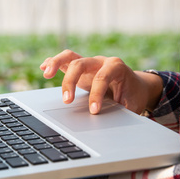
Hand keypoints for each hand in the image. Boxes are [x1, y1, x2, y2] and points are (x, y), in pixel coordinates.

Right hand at [39, 50, 162, 114]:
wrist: (136, 86)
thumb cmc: (132, 96)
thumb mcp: (131, 105)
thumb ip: (121, 111)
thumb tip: (108, 122)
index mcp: (116, 67)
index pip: (102, 77)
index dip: (96, 94)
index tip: (93, 111)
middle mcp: (100, 61)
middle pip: (81, 64)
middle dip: (71, 82)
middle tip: (66, 101)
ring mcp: (89, 63)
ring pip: (69, 56)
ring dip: (56, 64)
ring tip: (46, 74)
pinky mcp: (80, 67)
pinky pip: (65, 60)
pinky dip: (53, 63)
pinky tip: (43, 68)